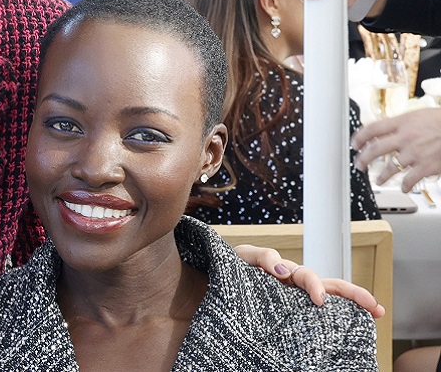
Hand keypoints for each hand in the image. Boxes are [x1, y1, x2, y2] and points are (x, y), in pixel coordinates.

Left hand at [234, 244, 385, 316]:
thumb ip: (260, 257)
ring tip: (376, 312)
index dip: (314, 285)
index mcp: (284, 272)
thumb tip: (282, 268)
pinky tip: (356, 329)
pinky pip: (315, 319)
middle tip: (371, 305)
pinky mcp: (288, 316)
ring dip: (353, 303)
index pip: (307, 275)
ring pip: (329, 298)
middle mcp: (294, 287)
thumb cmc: (229, 271)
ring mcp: (293, 301)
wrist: (211, 284)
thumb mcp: (241, 258)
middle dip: (351, 294)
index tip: (319, 300)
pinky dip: (337, 320)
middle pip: (328, 287)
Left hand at [352, 108, 440, 189]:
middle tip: (359, 164)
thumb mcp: (418, 115)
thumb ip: (401, 124)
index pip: (372, 129)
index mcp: (402, 123)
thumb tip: (386, 130)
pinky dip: (405, 186)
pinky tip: (404, 188)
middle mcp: (405, 138)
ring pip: (389, 168)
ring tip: (378, 180)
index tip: (355, 144)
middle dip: (363, 159)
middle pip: (374, 150)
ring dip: (381, 176)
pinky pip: (409, 180)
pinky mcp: (426, 166)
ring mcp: (414, 153)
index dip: (359, 137)